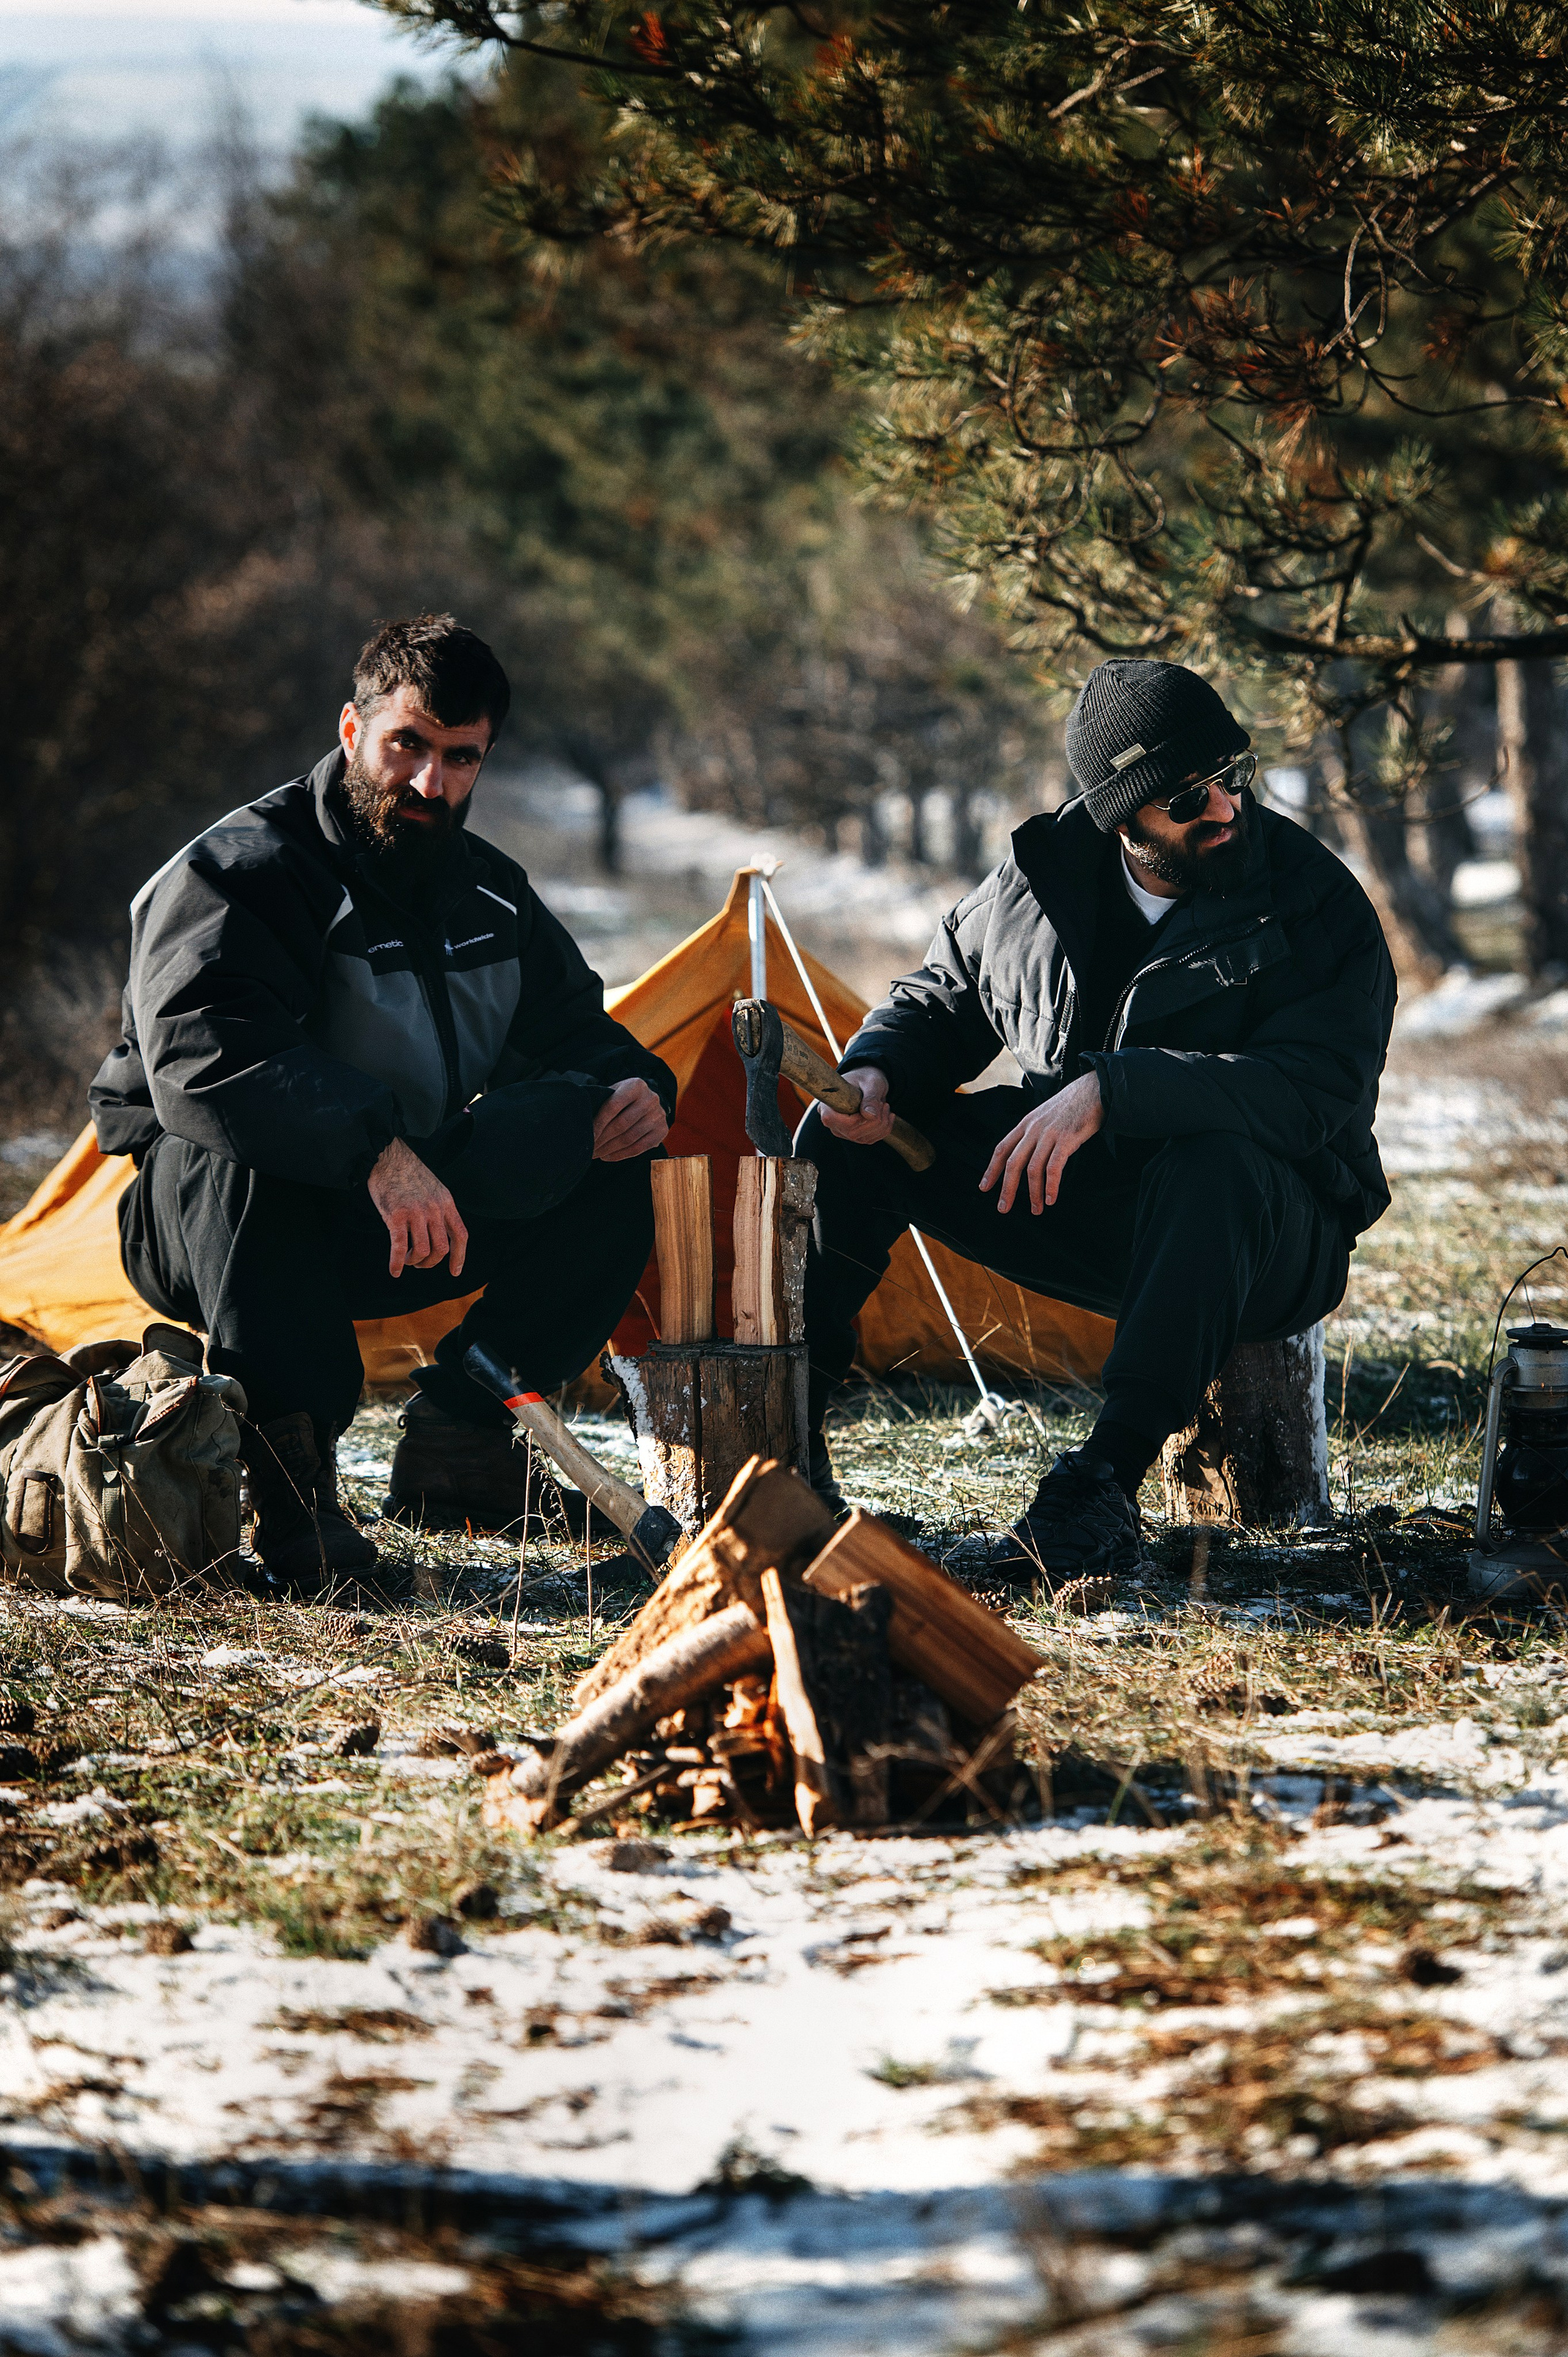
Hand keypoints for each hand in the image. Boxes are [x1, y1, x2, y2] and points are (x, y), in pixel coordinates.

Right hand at [368, 1138, 468, 1278]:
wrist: (388, 1156)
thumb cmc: (408, 1173)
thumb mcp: (434, 1189)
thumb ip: (439, 1209)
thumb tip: (440, 1232)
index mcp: (446, 1203)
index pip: (460, 1235)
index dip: (460, 1256)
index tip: (454, 1271)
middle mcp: (434, 1209)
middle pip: (441, 1248)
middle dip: (431, 1262)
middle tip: (419, 1263)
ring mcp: (415, 1212)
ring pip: (422, 1250)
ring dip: (414, 1261)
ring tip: (406, 1259)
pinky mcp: (395, 1215)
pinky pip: (399, 1246)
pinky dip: (397, 1263)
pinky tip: (394, 1271)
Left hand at [593, 1077, 668, 1161]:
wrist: (647, 1102)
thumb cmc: (623, 1098)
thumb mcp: (614, 1093)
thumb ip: (602, 1102)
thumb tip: (583, 1122)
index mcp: (636, 1085)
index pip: (613, 1106)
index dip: (599, 1122)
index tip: (587, 1135)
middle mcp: (651, 1099)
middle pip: (622, 1124)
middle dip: (603, 1139)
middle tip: (589, 1148)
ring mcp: (659, 1115)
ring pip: (630, 1138)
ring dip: (610, 1149)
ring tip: (596, 1153)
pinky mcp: (662, 1130)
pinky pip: (639, 1148)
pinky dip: (621, 1155)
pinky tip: (607, 1157)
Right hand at [819, 1065, 893, 1145]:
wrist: (867, 1082)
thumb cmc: (865, 1078)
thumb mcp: (871, 1083)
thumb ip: (870, 1097)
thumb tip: (870, 1116)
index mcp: (828, 1107)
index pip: (842, 1123)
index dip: (860, 1118)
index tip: (874, 1103)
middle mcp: (832, 1123)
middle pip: (854, 1133)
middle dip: (876, 1121)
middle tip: (885, 1104)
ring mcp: (843, 1132)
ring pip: (864, 1139)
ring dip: (882, 1125)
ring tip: (886, 1107)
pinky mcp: (854, 1136)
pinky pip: (870, 1139)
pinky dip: (884, 1129)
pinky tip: (887, 1115)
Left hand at [980, 1072, 1103, 1213]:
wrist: (1093, 1089)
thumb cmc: (1071, 1105)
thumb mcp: (1044, 1116)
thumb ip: (1033, 1134)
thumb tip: (1026, 1157)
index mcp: (1025, 1124)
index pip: (1002, 1149)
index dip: (992, 1169)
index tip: (985, 1186)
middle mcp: (1034, 1129)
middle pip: (1013, 1163)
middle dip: (1007, 1189)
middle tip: (1003, 1208)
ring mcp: (1050, 1134)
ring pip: (1033, 1169)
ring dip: (1033, 1194)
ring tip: (1036, 1209)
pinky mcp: (1067, 1139)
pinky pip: (1054, 1167)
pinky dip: (1051, 1186)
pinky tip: (1051, 1198)